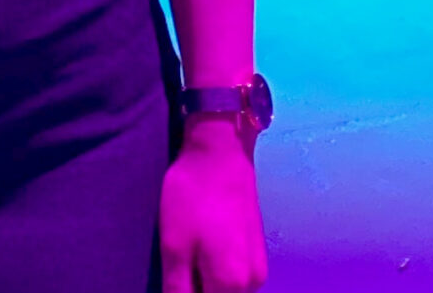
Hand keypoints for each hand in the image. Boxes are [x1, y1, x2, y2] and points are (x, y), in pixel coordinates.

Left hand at [160, 122, 267, 291]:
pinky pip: (236, 278)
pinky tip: (203, 250)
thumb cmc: (193, 198)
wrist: (221, 154)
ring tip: (189, 256)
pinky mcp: (258, 253)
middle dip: (197, 289)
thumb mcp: (174, 246)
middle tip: (179, 265)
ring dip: (207, 283)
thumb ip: (178, 288)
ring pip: (227, 291)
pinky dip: (218, 273)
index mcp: (231, 286)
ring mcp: (259, 269)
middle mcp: (252, 285)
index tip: (176, 276)